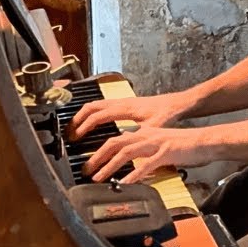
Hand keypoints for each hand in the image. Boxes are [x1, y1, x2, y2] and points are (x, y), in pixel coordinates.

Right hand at [68, 91, 194, 141]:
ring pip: (96, 104)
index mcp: (125, 108)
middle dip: (77, 120)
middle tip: (68, 134)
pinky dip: (92, 113)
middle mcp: (121, 102)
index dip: (84, 127)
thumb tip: (125, 146)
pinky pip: (103, 105)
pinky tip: (92, 124)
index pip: (97, 115)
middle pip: (91, 107)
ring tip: (75, 129)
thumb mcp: (155, 127)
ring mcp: (123, 101)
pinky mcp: (126, 103)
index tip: (75, 138)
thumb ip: (139, 136)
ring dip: (83, 116)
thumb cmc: (168, 113)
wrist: (178, 103)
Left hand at [84, 127, 214, 184]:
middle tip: (86, 170)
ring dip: (109, 165)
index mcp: (145, 133)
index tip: (89, 161)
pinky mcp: (166, 153)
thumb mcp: (160, 147)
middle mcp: (148, 135)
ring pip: (126, 152)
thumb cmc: (186, 146)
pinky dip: (133, 175)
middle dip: (97, 156)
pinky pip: (145, 165)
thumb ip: (145, 154)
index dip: (99, 149)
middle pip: (115, 142)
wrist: (207, 141)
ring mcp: (156, 143)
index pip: (116, 138)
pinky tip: (124, 183)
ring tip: (98, 177)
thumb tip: (131, 166)